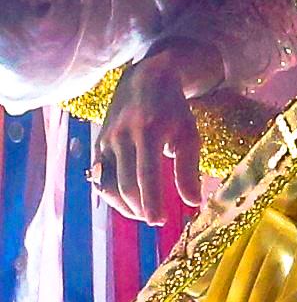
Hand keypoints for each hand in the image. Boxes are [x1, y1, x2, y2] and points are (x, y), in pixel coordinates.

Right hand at [95, 52, 201, 223]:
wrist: (145, 79)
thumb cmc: (173, 110)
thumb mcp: (188, 133)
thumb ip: (189, 169)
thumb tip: (193, 202)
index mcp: (148, 131)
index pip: (146, 175)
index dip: (151, 202)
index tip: (159, 221)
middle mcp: (122, 136)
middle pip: (126, 184)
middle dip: (140, 207)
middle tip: (155, 220)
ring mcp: (106, 140)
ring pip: (109, 185)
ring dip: (124, 205)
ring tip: (143, 212)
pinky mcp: (97, 145)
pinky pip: (100, 178)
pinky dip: (111, 194)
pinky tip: (126, 202)